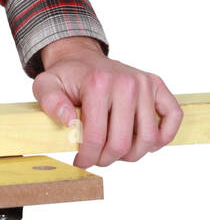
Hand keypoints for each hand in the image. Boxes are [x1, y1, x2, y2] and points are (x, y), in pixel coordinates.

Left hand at [33, 37, 182, 167]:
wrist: (82, 58)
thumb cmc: (67, 76)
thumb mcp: (46, 85)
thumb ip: (50, 102)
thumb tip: (70, 122)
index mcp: (97, 83)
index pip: (96, 137)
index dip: (87, 157)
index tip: (80, 161)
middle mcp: (125, 82)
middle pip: (122, 143)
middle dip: (106, 159)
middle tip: (96, 158)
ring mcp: (143, 83)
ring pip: (148, 139)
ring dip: (132, 154)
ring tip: (114, 150)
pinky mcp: (156, 86)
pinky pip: (172, 117)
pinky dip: (163, 136)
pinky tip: (144, 141)